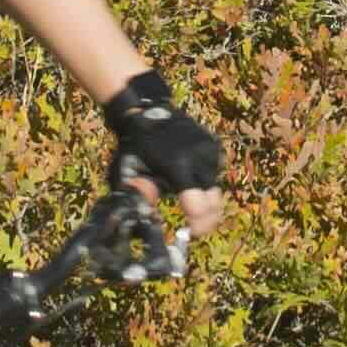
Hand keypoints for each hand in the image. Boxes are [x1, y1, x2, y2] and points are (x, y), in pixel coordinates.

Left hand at [101, 69, 226, 221]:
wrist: (147, 112)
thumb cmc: (135, 147)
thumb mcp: (129, 172)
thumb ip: (140, 195)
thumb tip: (152, 215)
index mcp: (179, 166)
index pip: (198, 206)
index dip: (198, 225)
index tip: (191, 233)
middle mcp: (200, 158)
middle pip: (214, 201)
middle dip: (207, 219)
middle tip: (196, 228)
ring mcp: (211, 150)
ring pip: (216, 188)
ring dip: (206, 201)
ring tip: (190, 202)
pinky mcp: (215, 146)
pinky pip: (216, 174)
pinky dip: (207, 184)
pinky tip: (192, 183)